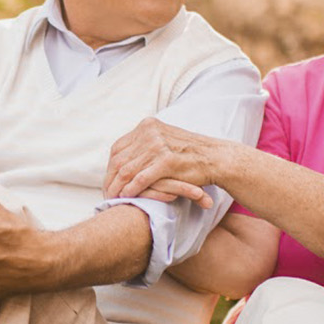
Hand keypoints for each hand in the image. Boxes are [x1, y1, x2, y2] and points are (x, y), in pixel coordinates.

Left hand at [105, 118, 223, 206]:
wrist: (216, 157)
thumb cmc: (189, 153)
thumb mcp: (164, 139)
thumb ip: (144, 143)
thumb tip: (121, 155)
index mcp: (147, 125)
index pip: (118, 147)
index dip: (110, 166)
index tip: (109, 180)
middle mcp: (150, 132)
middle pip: (119, 159)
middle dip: (110, 179)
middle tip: (106, 193)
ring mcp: (158, 146)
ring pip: (127, 170)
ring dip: (117, 187)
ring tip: (113, 198)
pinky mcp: (167, 162)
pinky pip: (140, 178)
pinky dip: (131, 189)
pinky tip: (127, 197)